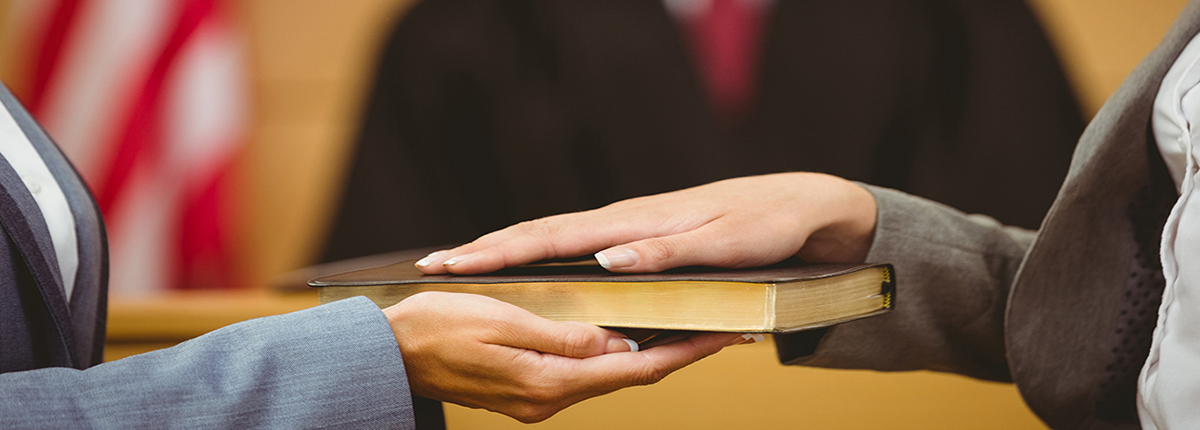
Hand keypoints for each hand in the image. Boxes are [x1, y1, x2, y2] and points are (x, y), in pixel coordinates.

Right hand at [383, 292, 742, 421]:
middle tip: (717, 328)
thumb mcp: (501, 321)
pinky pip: (582, 373)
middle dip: (676, 353)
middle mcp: (548, 398)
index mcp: (548, 382)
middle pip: (630, 376)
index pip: (635, 370)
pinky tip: (624, 338)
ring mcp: (537, 398)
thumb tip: (618, 344)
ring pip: (608, 375)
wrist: (387, 354)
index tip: (722, 336)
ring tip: (684, 328)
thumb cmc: (435, 329)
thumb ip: (563, 335)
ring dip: (646, 355)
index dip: (684, 353)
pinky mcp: (526, 390)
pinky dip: (612, 357)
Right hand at [414, 172, 875, 274]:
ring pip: (553, 238)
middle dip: (485, 249)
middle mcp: (623, 222)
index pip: (553, 237)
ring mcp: (628, 227)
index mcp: (634, 223)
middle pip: (540, 233)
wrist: (798, 204)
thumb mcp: (721, 244)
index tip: (454, 261)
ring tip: (462, 265)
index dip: (501, 251)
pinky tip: (529, 264)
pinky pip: (574, 244)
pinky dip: (540, 252)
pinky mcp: (638, 235)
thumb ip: (663, 253)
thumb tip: (608, 259)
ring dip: (507, 251)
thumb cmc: (763, 226)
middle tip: (435, 264)